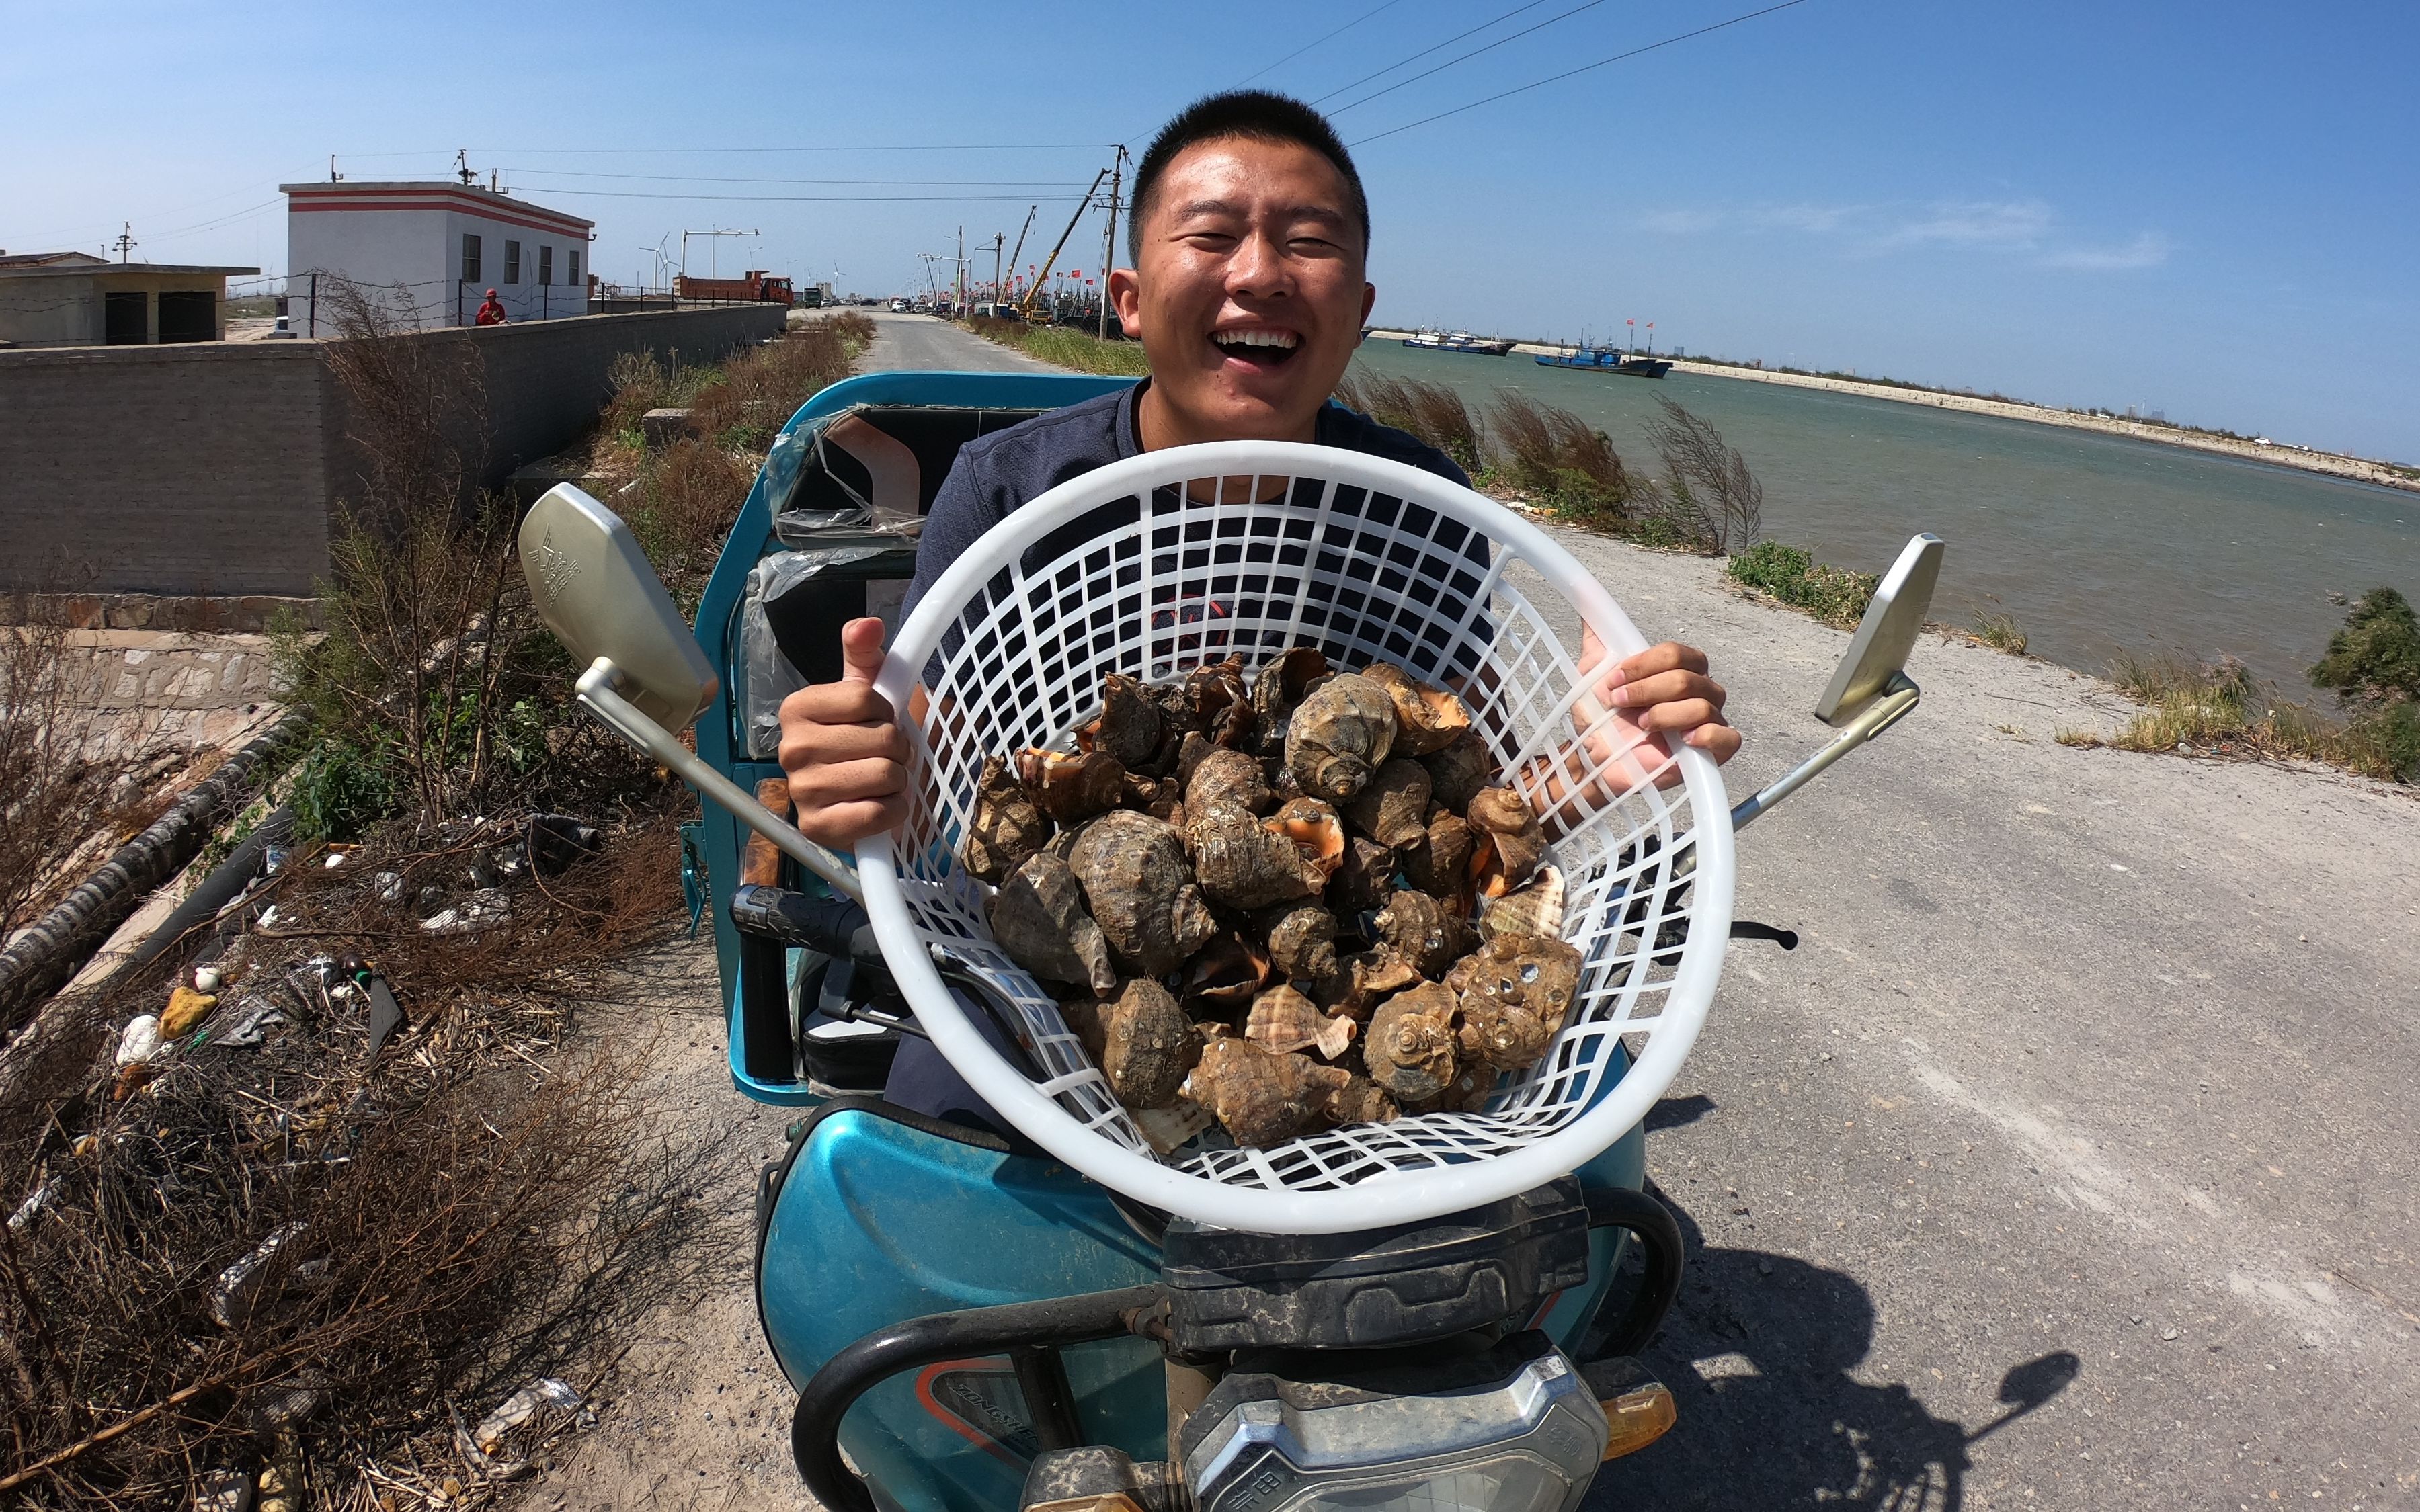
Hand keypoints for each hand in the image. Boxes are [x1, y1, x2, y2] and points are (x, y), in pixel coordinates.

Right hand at [776, 618, 910, 847]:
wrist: (862, 796)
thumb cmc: (864, 738)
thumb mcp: (865, 691)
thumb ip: (864, 654)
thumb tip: (867, 624)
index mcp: (796, 708)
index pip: (866, 699)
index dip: (886, 712)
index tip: (876, 722)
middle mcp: (790, 749)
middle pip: (882, 738)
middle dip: (897, 749)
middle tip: (884, 757)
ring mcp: (801, 792)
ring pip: (885, 775)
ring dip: (898, 781)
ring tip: (882, 781)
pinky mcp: (816, 829)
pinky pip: (877, 814)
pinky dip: (893, 811)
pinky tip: (879, 806)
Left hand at [1520, 629, 1739, 829]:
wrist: (1595, 758)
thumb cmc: (1601, 715)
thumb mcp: (1593, 672)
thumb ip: (1597, 637)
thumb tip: (1588, 602)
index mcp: (1680, 668)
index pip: (1677, 653)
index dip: (1645, 665)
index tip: (1613, 680)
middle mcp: (1700, 690)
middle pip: (1688, 678)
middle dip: (1647, 690)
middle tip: (1620, 703)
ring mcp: (1709, 720)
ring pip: (1702, 706)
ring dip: (1664, 714)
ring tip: (1642, 725)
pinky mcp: (1713, 752)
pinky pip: (1728, 737)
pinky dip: (1708, 736)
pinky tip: (1684, 740)